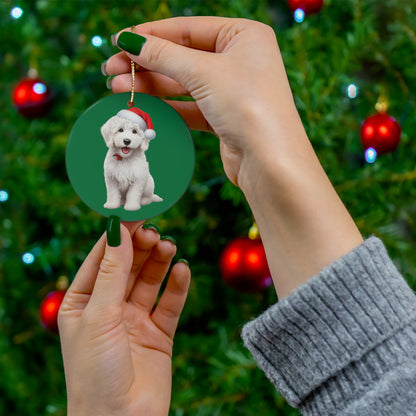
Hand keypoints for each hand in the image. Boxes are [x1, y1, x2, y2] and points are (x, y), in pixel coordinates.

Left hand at [58, 221, 190, 415]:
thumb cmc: (95, 373)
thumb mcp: (99, 316)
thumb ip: (112, 273)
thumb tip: (119, 231)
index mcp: (83, 302)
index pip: (101, 258)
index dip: (118, 235)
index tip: (135, 214)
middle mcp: (109, 308)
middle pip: (128, 266)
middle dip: (141, 247)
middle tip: (155, 232)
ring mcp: (135, 320)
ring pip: (150, 281)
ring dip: (159, 262)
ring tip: (169, 246)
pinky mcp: (159, 333)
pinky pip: (170, 303)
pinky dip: (177, 286)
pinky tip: (182, 270)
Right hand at [105, 17, 361, 298]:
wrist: (270, 162)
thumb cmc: (248, 106)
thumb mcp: (203, 72)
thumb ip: (163, 55)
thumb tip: (128, 41)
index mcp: (244, 36)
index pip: (188, 28)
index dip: (151, 35)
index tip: (120, 42)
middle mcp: (240, 60)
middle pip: (183, 56)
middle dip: (146, 64)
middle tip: (111, 69)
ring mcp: (232, 90)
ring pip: (184, 83)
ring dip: (151, 85)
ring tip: (118, 87)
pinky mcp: (225, 117)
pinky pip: (190, 106)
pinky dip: (167, 106)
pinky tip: (143, 106)